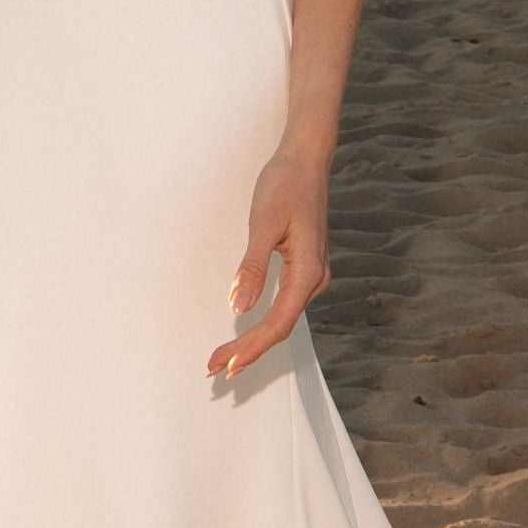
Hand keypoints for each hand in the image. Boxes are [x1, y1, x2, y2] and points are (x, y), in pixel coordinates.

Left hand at [210, 137, 329, 381]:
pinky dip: (263, 321)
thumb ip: (252, 268)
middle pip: (280, 326)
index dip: (252, 348)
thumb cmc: (285, 185)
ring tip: (225, 357)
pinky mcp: (304, 267)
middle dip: (247, 350)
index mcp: (307, 272)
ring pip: (282, 317)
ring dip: (254, 339)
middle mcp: (314, 279)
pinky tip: (248, 329)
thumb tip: (238, 308)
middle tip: (213, 368)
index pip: (277, 323)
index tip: (226, 366)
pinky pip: (284, 304)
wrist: (306, 159)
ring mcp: (311, 274)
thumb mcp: (263, 225)